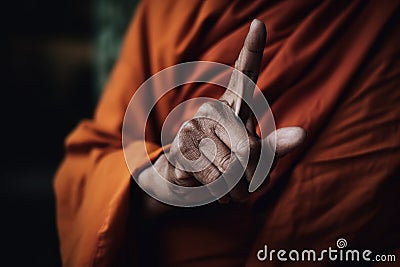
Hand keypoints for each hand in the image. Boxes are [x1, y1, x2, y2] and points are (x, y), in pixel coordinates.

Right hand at [138, 19, 305, 213]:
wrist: (183, 180)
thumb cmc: (224, 162)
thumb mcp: (253, 155)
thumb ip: (275, 147)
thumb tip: (302, 136)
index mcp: (233, 106)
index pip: (246, 74)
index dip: (253, 49)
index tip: (260, 23)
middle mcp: (211, 110)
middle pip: (250, 149)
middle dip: (253, 178)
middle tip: (244, 183)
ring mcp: (191, 128)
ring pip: (231, 169)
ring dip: (235, 190)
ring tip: (225, 185)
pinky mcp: (178, 150)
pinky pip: (211, 179)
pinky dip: (214, 192)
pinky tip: (202, 182)